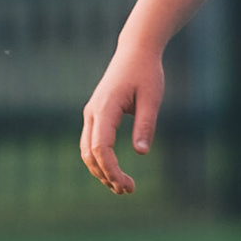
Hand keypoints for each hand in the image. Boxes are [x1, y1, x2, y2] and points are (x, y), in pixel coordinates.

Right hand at [79, 42, 164, 195]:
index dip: (111, 169)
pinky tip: (115, 172)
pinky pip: (92, 143)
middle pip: (90, 153)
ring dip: (101, 171)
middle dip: (106, 175)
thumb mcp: (152, 97)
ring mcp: (91, 113)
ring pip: (87, 150)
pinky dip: (100, 161)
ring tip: (122, 187)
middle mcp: (93, 112)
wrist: (135, 50)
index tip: (127, 184)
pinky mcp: (95, 115)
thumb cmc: (146, 72)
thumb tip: (141, 153)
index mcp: (106, 106)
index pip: (102, 146)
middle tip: (129, 190)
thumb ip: (146, 124)